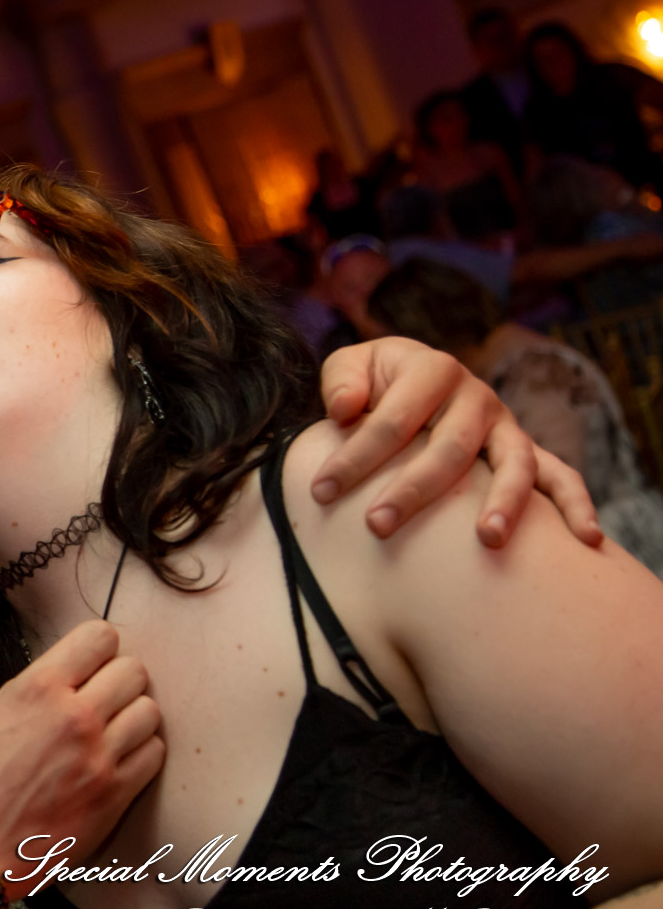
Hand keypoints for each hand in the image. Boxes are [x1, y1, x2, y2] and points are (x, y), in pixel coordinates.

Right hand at [0, 621, 162, 897]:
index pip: (99, 637)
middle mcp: (76, 715)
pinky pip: (154, 754)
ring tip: (113, 731)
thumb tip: (66, 680)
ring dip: (133, 717)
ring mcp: (100, 757)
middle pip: (134, 671)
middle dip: (118, 681)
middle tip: (103, 699)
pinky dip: (141, 753)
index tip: (92, 664)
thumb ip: (33, 692)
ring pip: (149, 710)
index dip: (98, 648)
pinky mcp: (116, 795)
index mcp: (38, 689)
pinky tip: (118, 761)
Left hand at [314, 337, 601, 546]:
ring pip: (512, 464)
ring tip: (487, 541)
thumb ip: (343, 382)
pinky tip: (587, 540)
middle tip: (377, 526)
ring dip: (504, 503)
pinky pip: (558, 477)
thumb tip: (346, 409)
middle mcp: (477, 396)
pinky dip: (577, 505)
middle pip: (449, 448)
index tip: (320, 492)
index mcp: (432, 369)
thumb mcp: (351, 367)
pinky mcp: (524, 451)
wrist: (415, 377)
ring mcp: (505, 426)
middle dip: (413, 490)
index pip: (392, 420)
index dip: (354, 456)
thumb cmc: (375, 381)